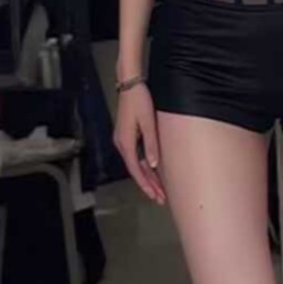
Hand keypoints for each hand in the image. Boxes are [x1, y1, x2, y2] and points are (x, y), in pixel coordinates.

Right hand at [113, 84, 165, 204]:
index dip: (146, 184)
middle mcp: (122, 144)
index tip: (156, 196)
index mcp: (126, 143)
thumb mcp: (148, 122)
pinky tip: (153, 172)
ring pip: (136, 164)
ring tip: (159, 190)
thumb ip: (151, 144)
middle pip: (136, 170)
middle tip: (160, 199)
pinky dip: (145, 166)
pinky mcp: (127, 135)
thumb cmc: (139, 101)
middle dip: (148, 185)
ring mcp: (123, 140)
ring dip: (147, 177)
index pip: (136, 170)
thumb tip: (153, 165)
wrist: (129, 84)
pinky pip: (136, 156)